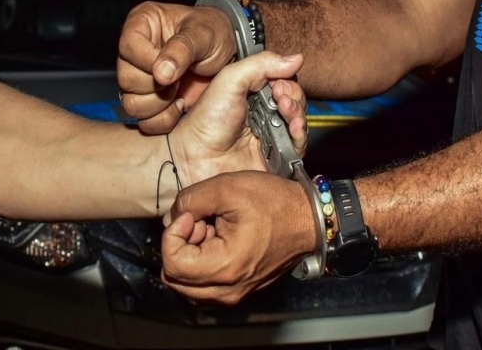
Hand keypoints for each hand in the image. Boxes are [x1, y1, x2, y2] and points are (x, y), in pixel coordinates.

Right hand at [118, 1, 235, 133]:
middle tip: (181, 78)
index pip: (128, 47)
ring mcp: (136, 76)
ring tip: (179, 91)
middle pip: (126, 78)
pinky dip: (161, 118)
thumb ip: (182, 50)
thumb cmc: (215, 35)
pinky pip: (141, 118)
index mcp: (141, 23)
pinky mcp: (145, 98)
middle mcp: (134, 50)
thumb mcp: (204, 34)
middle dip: (157, 85)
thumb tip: (161, 73)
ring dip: (158, 103)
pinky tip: (179, 104)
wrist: (227, 58)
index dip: (149, 62)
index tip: (175, 69)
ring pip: (130, 102)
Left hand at [161, 171, 315, 304]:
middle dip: (180, 246)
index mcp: (225, 268)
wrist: (309, 219)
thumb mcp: (226, 187)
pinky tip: (218, 239)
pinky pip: (204, 284)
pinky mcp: (239, 289)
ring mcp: (235, 293)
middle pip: (174, 278)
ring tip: (210, 230)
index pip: (172, 264)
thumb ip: (190, 200)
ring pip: (187, 283)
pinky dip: (202, 262)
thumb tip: (173, 217)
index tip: (191, 216)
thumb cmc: (274, 203)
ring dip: (190, 255)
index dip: (173, 235)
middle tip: (200, 223)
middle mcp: (228, 290)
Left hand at [169, 51, 306, 185]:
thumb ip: (261, 64)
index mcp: (255, 93)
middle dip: (294, 97)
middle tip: (281, 99)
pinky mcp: (277, 157)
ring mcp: (273, 135)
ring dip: (298, 114)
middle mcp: (266, 113)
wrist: (196, 156)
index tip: (278, 85)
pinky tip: (293, 129)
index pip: (285, 82)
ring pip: (300, 122)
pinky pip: (298, 146)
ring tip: (286, 111)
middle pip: (296, 101)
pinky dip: (300, 136)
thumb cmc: (207, 119)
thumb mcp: (231, 80)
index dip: (287, 82)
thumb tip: (297, 58)